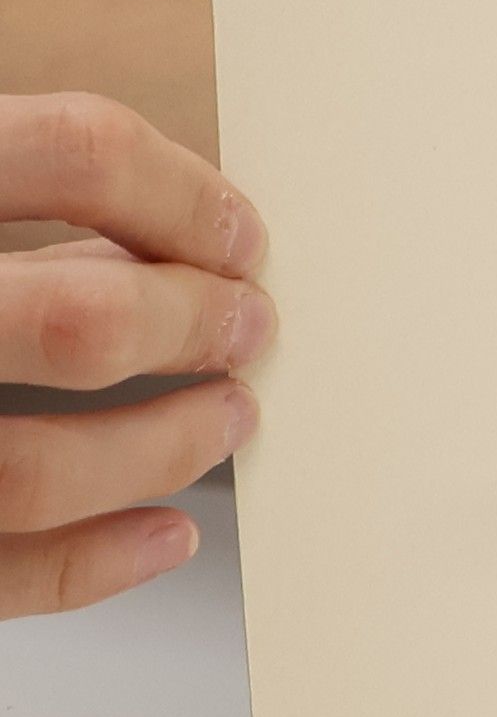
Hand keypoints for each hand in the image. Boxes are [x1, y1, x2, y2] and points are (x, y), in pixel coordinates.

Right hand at [0, 94, 274, 617]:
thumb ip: (11, 171)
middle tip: (251, 328)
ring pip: (34, 469)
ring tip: (228, 420)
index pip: (71, 152)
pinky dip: (90, 564)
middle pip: (81, 317)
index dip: (183, 192)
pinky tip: (167, 531)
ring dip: (162, 449)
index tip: (244, 232)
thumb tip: (169, 214)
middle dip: (195, 327)